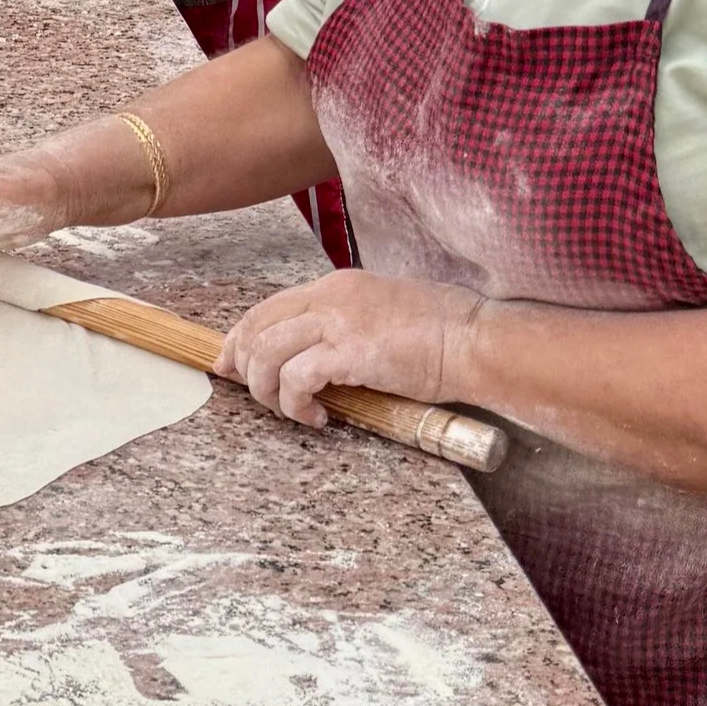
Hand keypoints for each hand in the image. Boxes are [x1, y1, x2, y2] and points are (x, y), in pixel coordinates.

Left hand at [215, 269, 488, 427]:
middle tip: (256, 395)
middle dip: (244, 366)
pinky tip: (318, 418)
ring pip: (267, 354)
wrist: (476, 339)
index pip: (268, 308)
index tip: (229, 364)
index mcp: (335, 287)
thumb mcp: (382, 313)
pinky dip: (296, 404)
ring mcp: (339, 323)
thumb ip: (343, 325)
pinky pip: (297, 378)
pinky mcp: (351, 353)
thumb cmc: (442, 332)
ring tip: (292, 411)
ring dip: (268, 391)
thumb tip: (313, 354)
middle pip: (257, 328)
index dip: (240, 338)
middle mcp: (330, 298)